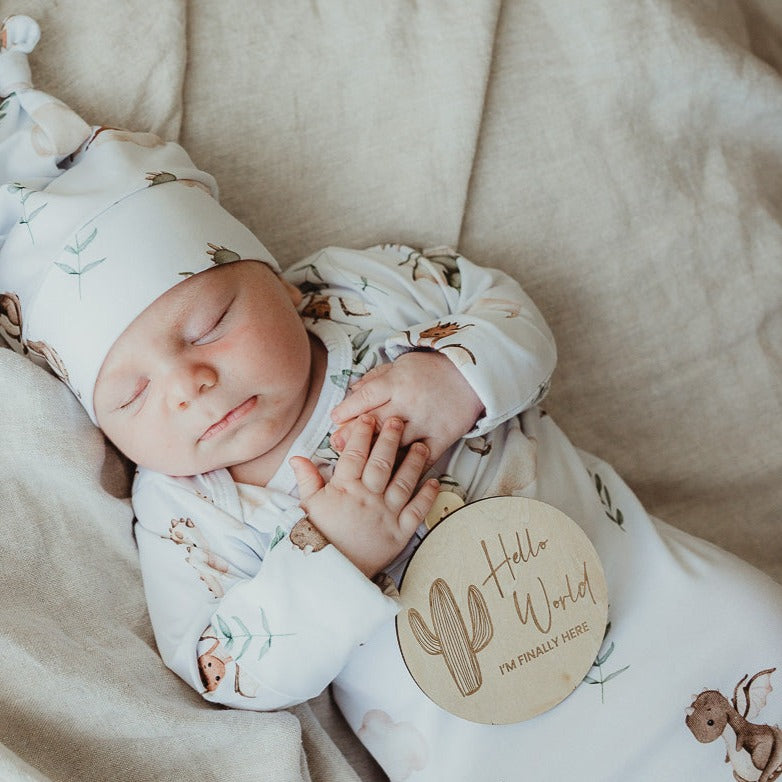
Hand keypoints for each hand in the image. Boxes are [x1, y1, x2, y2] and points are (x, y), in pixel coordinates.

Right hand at [289, 415, 439, 577]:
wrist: (332, 575)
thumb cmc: (319, 538)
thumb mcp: (308, 507)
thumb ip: (307, 480)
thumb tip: (297, 457)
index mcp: (344, 490)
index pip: (355, 454)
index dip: (362, 434)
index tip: (368, 418)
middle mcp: (367, 498)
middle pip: (381, 462)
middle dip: (391, 438)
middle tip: (398, 421)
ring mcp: (386, 514)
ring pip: (403, 481)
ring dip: (414, 461)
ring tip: (421, 445)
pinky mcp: (400, 532)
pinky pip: (417, 510)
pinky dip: (427, 495)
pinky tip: (434, 481)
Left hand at [330, 351, 484, 464]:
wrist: (472, 375)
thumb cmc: (431, 369)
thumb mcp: (401, 365)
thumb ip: (376, 378)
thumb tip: (352, 390)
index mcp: (397, 382)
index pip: (365, 398)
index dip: (347, 410)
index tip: (335, 419)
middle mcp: (410, 404)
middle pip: (376, 424)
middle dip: (352, 436)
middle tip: (336, 444)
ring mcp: (426, 423)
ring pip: (396, 444)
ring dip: (375, 454)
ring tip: (359, 462)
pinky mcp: (442, 437)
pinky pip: (422, 458)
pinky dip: (406, 467)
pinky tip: (392, 475)